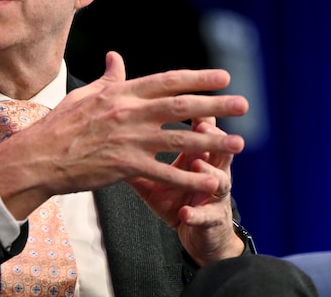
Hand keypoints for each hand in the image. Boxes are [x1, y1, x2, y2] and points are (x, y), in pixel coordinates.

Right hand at [0, 51, 247, 221]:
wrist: (40, 156)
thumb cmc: (60, 125)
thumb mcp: (85, 95)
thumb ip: (109, 78)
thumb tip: (117, 57)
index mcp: (121, 93)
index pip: (166, 81)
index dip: (197, 78)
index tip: (223, 76)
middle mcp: (128, 112)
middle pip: (180, 106)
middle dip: (215, 104)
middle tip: (243, 104)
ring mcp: (128, 140)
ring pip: (179, 139)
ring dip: (212, 141)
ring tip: (239, 143)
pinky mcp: (125, 166)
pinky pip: (164, 172)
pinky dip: (189, 177)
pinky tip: (211, 180)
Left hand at [126, 118, 245, 264]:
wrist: (196, 231)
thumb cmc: (175, 195)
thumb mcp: (155, 171)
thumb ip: (137, 149)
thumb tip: (112, 127)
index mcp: (197, 154)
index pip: (201, 129)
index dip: (196, 114)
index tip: (183, 98)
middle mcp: (211, 170)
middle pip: (216, 147)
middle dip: (211, 135)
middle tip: (200, 126)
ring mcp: (214, 195)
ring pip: (218, 179)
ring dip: (208, 171)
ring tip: (197, 165)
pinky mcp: (210, 220)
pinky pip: (204, 217)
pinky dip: (195, 214)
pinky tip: (186, 213)